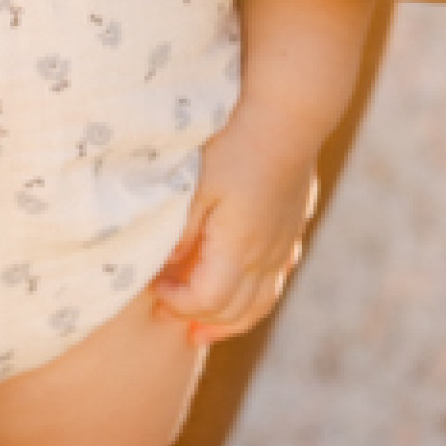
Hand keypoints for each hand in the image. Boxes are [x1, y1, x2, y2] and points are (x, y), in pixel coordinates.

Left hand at [151, 120, 319, 345]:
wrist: (288, 116)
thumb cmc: (234, 144)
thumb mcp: (196, 184)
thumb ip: (181, 230)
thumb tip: (166, 266)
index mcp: (238, 249)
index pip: (206, 301)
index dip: (176, 303)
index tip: (153, 287)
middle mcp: (266, 256)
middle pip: (234, 311)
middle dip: (198, 320)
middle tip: (165, 315)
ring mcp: (283, 244)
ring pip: (261, 302)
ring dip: (230, 321)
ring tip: (204, 329)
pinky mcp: (292, 228)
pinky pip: (277, 279)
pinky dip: (255, 297)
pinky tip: (244, 290)